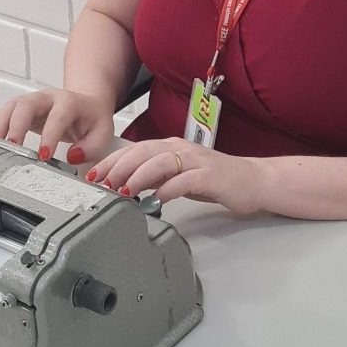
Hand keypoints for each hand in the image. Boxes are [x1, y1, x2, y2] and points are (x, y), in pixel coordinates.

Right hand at [0, 89, 115, 165]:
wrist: (85, 102)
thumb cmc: (91, 118)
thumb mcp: (102, 133)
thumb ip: (91, 146)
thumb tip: (72, 156)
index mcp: (69, 102)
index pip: (59, 115)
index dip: (50, 135)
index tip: (43, 155)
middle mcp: (47, 98)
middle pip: (27, 105)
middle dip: (17, 125)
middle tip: (11, 145)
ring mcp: (31, 101)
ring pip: (11, 106)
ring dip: (0, 124)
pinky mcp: (19, 108)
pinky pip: (0, 111)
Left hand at [87, 137, 264, 211]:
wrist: (252, 180)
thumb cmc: (215, 179)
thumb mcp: (178, 177)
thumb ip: (155, 178)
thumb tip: (126, 186)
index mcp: (171, 147)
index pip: (135, 149)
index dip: (111, 160)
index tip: (93, 174)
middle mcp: (181, 149)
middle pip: (143, 152)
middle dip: (118, 167)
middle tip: (102, 183)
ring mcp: (196, 161)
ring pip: (160, 162)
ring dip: (138, 176)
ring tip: (124, 190)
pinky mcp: (209, 175)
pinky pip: (185, 180)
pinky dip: (168, 188)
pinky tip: (157, 199)